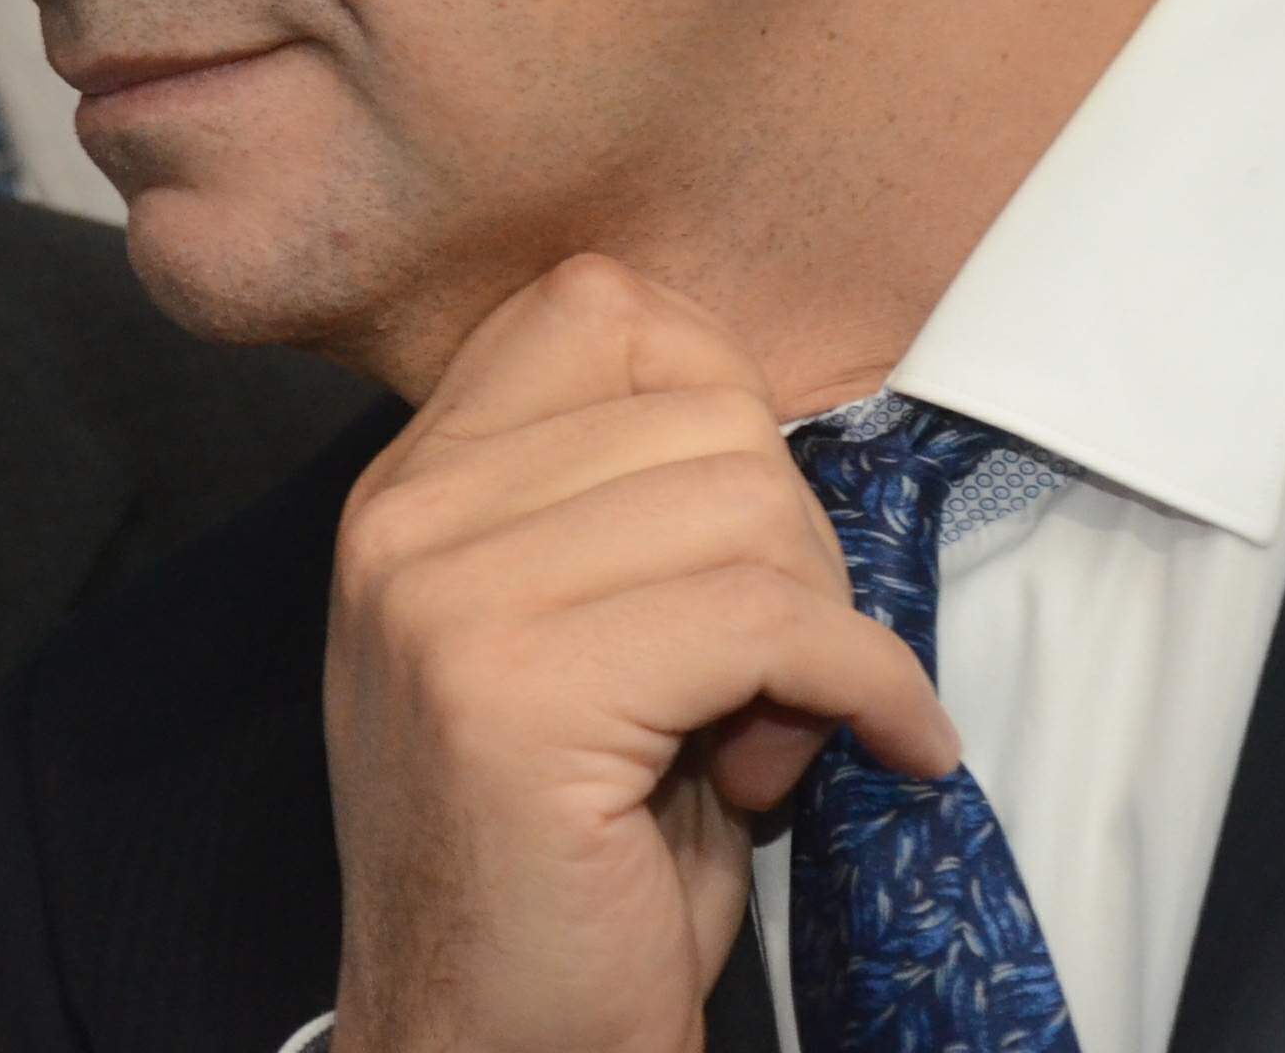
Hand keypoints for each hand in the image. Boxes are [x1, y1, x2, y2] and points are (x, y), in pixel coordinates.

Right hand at [322, 256, 956, 1052]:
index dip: (720, 402)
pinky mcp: (512, 694)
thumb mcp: (576, 649)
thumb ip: (623, 519)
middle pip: (700, 409)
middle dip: (793, 543)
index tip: (752, 536)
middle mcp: (403, 520)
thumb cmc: (564, 869)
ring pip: (744, 510)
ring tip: (774, 733)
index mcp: (409, 491)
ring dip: (821, 628)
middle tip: (774, 679)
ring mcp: (441, 598)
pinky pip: (771, 625)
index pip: (599, 307)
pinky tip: (881, 752)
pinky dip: (871, 691)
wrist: (479, 1048)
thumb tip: (765, 435)